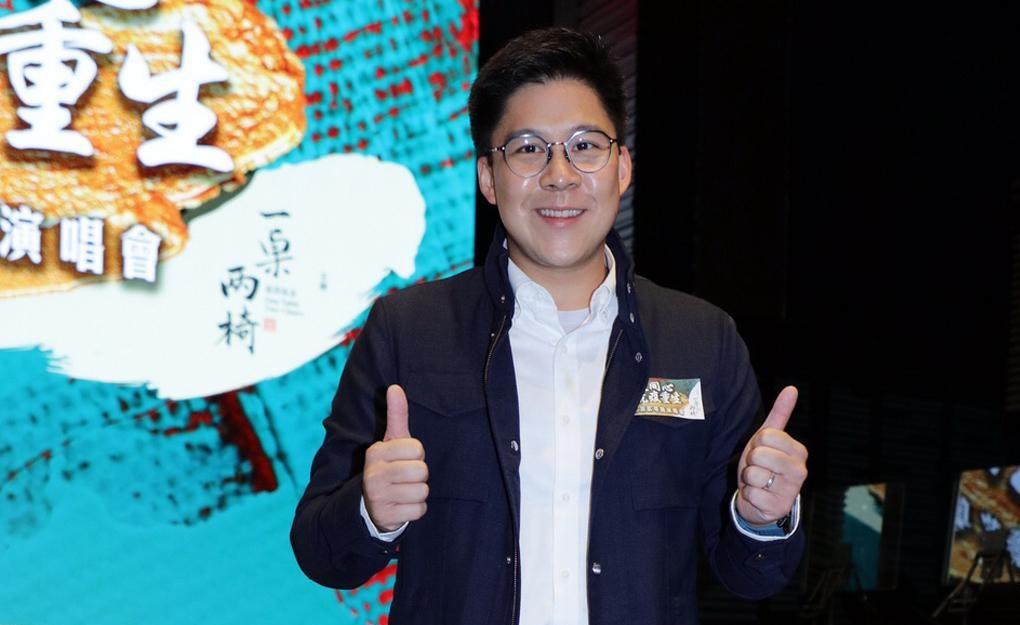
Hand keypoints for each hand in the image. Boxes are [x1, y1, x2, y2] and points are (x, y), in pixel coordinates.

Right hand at [363, 385, 428, 531]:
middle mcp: (373, 474)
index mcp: (376, 452)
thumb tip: (395, 387)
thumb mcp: (390, 441)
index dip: (416, 455)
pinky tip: (402, 505)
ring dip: (418, 493)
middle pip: (421, 471)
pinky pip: (419, 510)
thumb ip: (396, 415)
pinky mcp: (386, 516)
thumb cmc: (388, 466)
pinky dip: (415, 509)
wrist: (369, 505)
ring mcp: (378, 497)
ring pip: (422, 491)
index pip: (417, 449)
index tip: (404, 459)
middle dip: (419, 475)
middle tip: (405, 477)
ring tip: (403, 491)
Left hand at [735, 386, 807, 525]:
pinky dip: (749, 495)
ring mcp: (791, 491)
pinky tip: (758, 497)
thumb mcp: (767, 439)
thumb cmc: (763, 464)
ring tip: (758, 483)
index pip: (766, 435)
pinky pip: (751, 493)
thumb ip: (780, 414)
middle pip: (759, 454)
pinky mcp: (779, 508)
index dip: (756, 443)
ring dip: (749, 479)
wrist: (759, 499)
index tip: (761, 451)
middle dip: (751, 461)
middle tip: (758, 468)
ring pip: (754, 474)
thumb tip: (792, 388)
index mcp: (799, 451)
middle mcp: (800, 471)